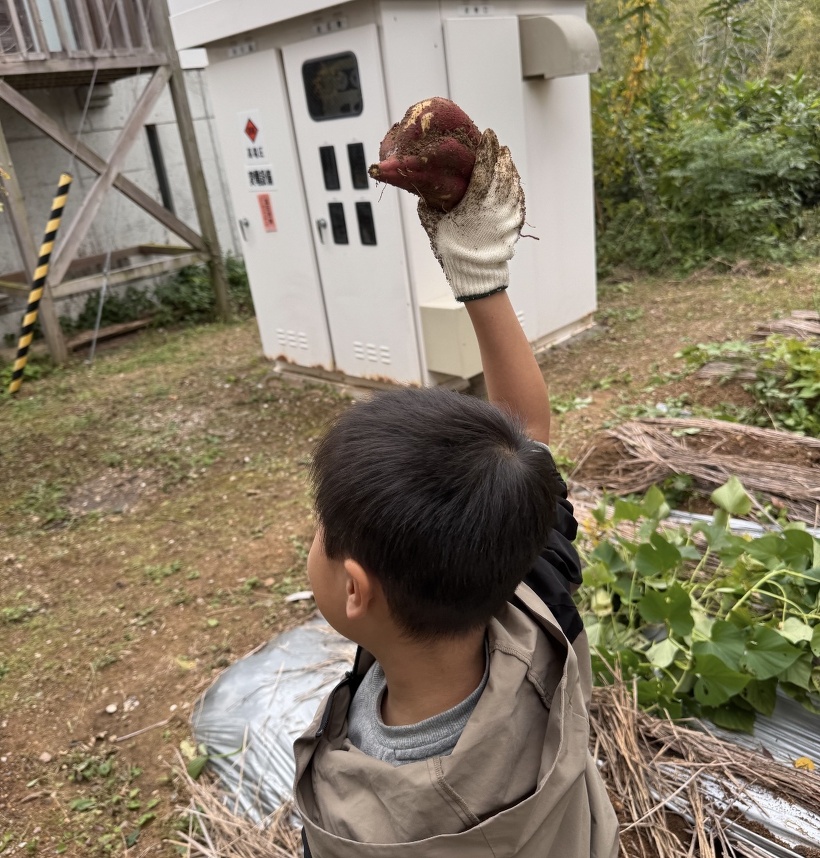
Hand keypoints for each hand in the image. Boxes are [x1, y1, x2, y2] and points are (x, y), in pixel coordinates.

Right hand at [418, 130, 524, 301]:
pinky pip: (518, 198)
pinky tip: (512, 182)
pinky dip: (515, 186)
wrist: (477, 276)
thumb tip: (422, 193)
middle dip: (500, 155)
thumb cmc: (454, 252)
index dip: (487, 146)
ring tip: (505, 159)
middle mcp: (497, 203)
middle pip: (503, 170)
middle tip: (496, 145)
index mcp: (477, 200)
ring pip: (513, 182)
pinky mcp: (515, 223)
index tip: (487, 133)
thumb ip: (428, 207)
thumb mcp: (435, 227)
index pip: (485, 165)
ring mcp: (509, 213)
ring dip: (509, 168)